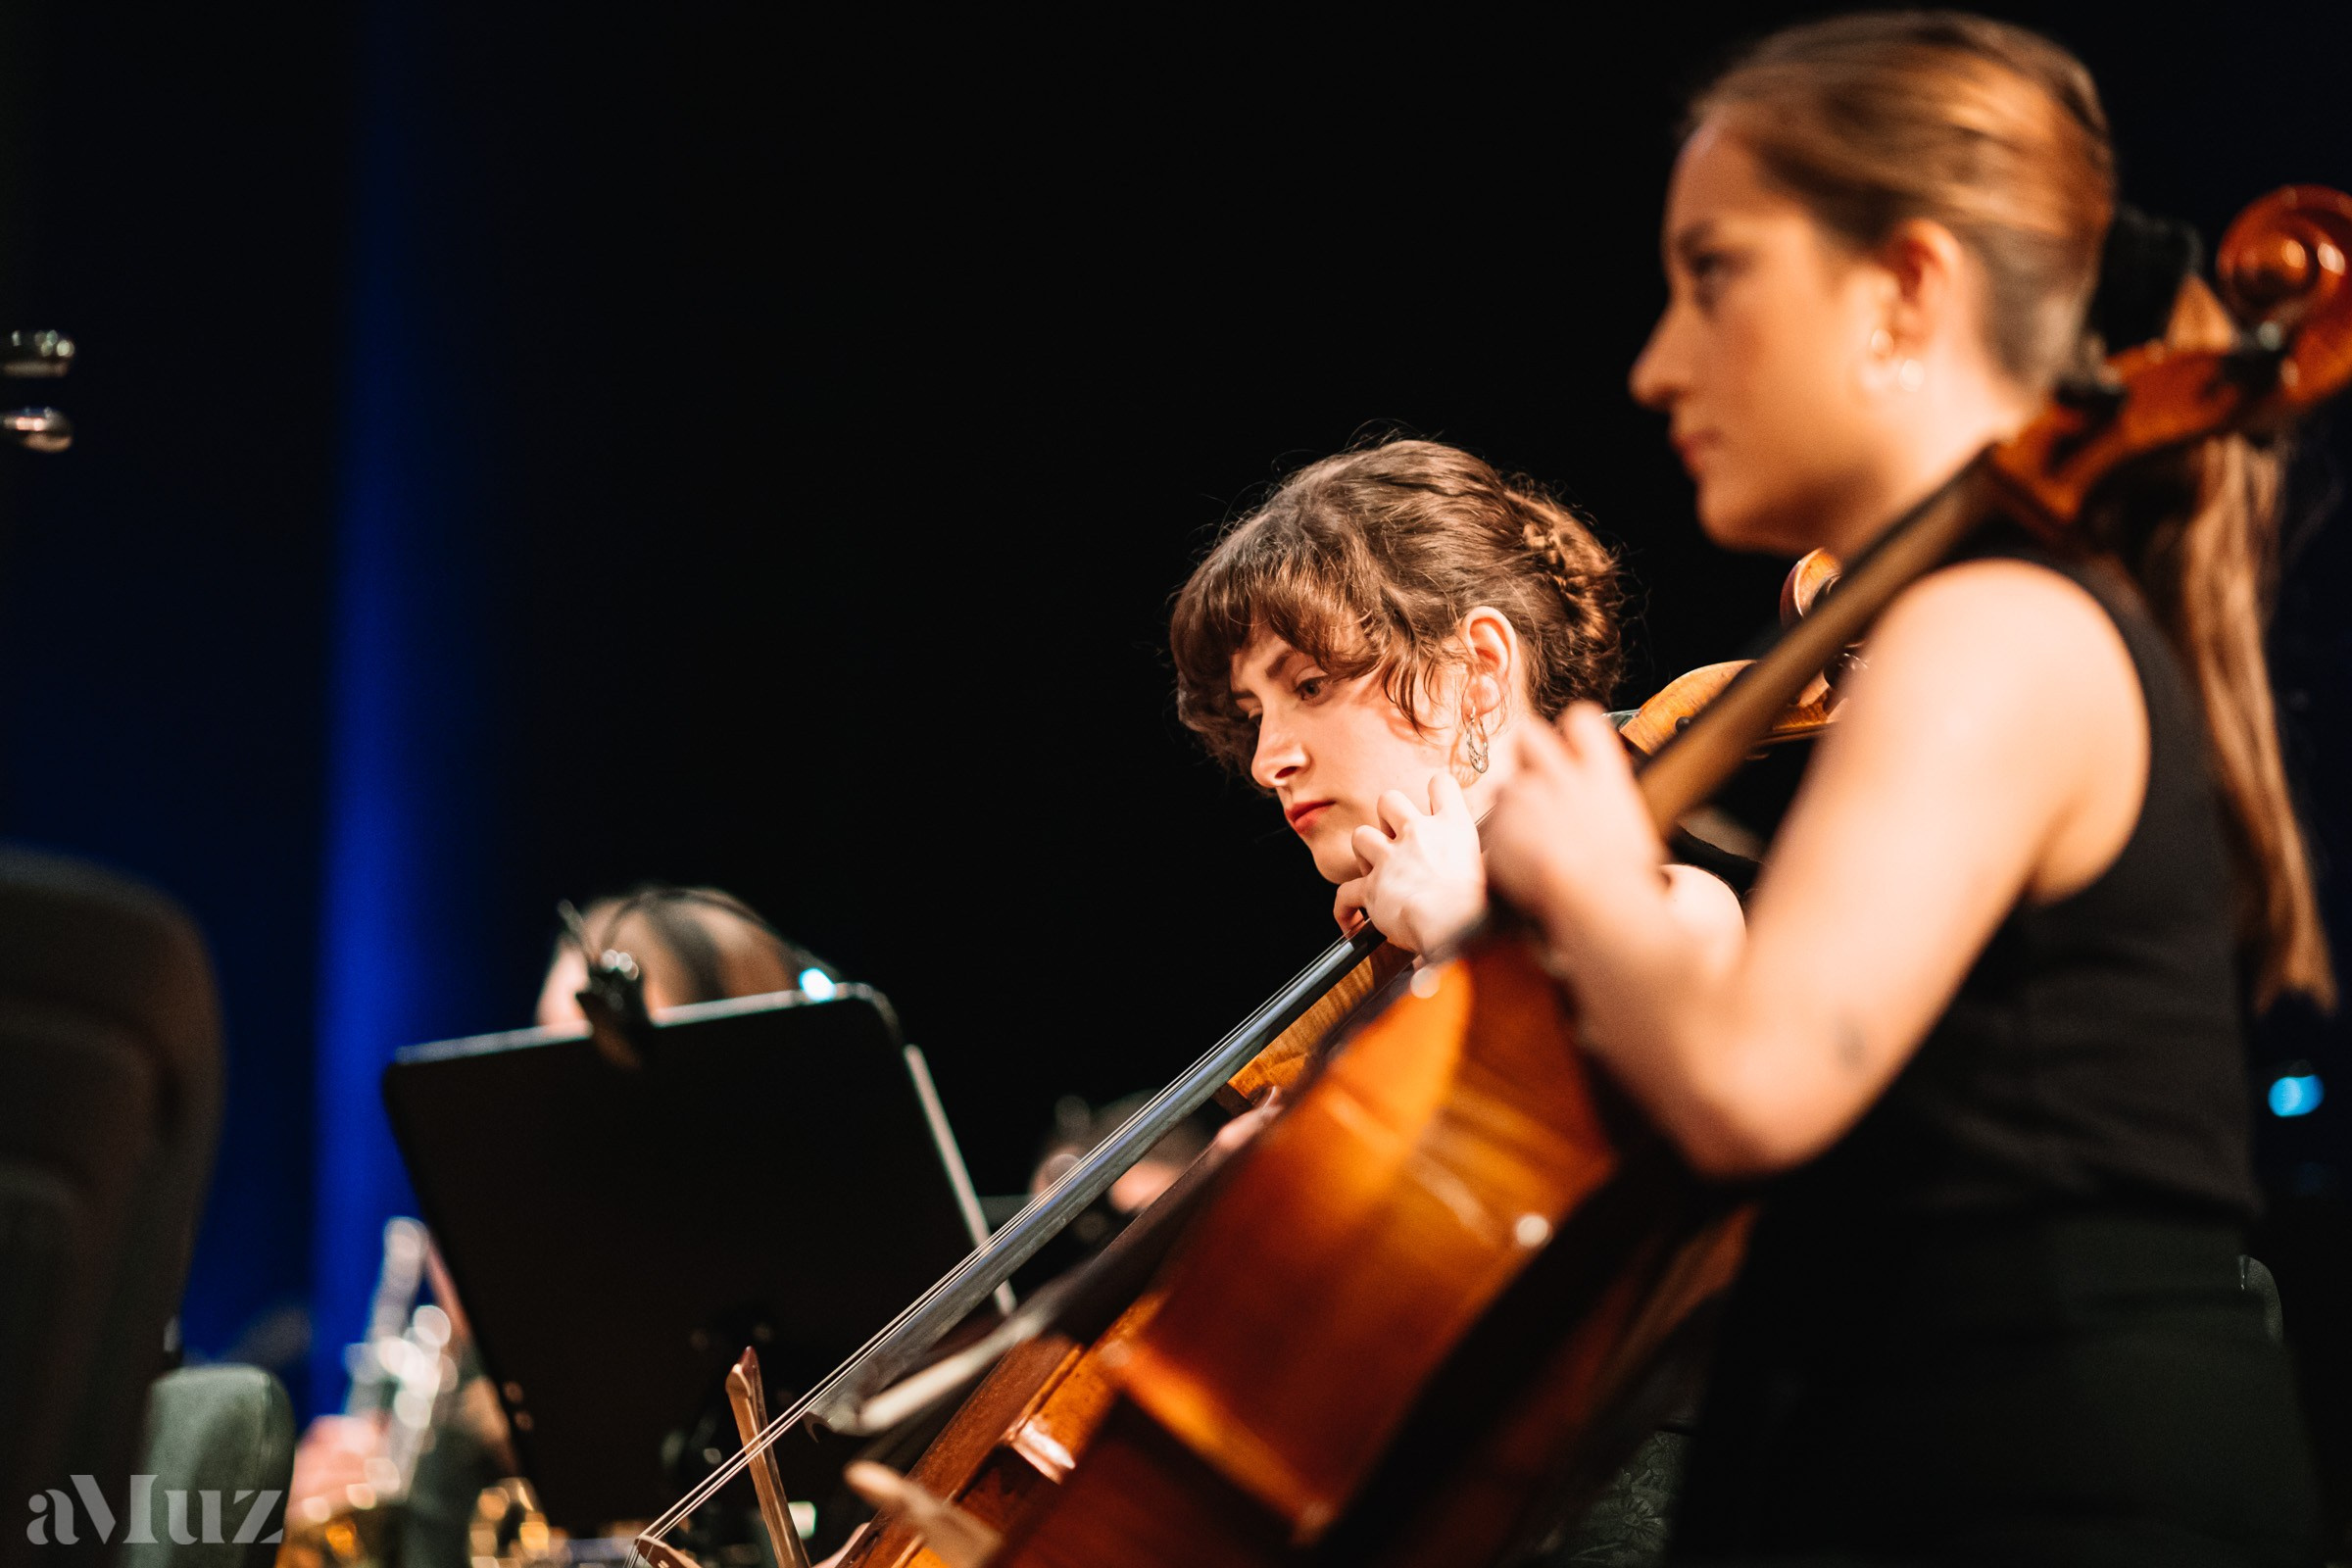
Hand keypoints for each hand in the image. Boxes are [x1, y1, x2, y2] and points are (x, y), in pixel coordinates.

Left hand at [1332, 772, 1484, 953]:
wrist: (1456, 922)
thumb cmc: (1480, 902)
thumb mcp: (1493, 869)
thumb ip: (1482, 860)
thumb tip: (1495, 869)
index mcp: (1451, 826)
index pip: (1441, 784)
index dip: (1437, 791)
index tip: (1436, 802)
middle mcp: (1417, 834)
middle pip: (1389, 800)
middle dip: (1388, 816)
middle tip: (1397, 838)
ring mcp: (1390, 858)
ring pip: (1361, 836)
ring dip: (1364, 852)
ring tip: (1374, 870)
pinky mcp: (1371, 887)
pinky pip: (1345, 893)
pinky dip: (1344, 908)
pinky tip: (1352, 920)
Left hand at [1482, 704, 1666, 973]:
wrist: (1592, 897)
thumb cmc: (1623, 875)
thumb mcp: (1630, 828)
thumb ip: (1607, 803)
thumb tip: (1603, 808)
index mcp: (1600, 773)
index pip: (1581, 719)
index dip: (1572, 729)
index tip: (1571, 744)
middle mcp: (1559, 776)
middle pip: (1529, 733)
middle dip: (1525, 751)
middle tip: (1535, 778)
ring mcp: (1525, 796)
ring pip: (1503, 786)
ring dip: (1511, 807)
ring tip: (1529, 840)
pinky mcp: (1499, 823)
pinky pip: (1493, 826)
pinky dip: (1501, 843)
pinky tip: (1519, 863)